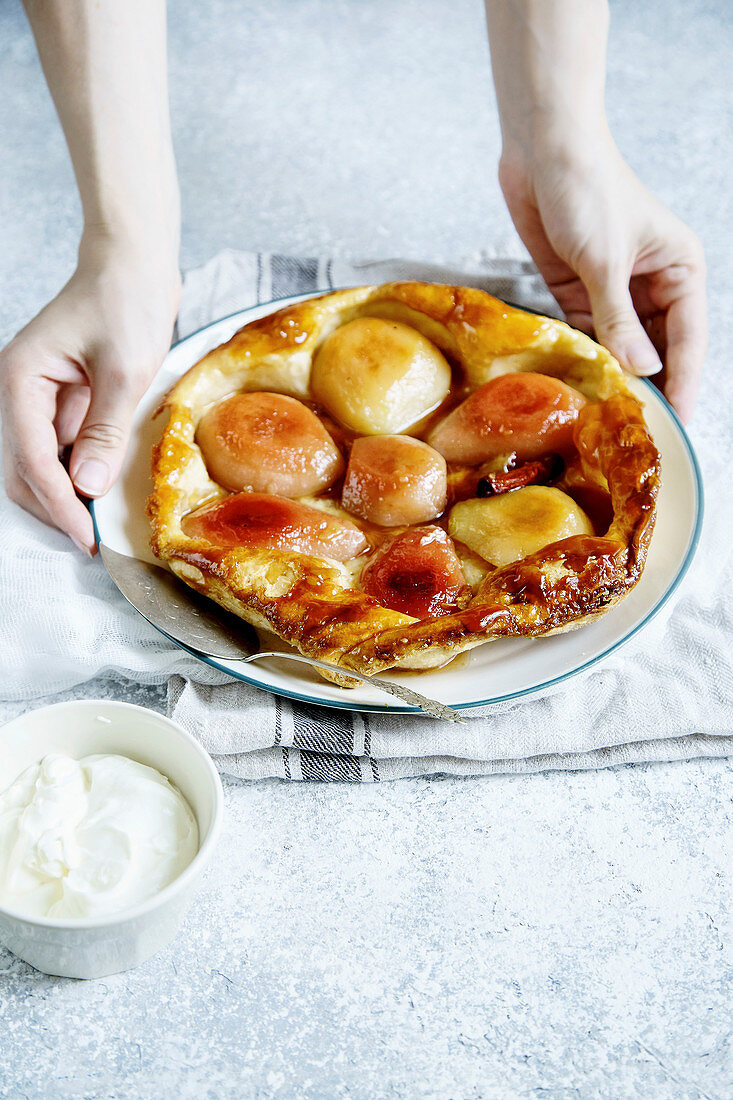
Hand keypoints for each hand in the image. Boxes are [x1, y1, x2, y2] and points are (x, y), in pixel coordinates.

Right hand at [0, 229, 180, 553]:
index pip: (31, 460)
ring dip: (66, 495)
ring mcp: (40, 399)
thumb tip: (85, 486)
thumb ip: (103, 430)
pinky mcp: (64, 402)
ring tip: (100, 522)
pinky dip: (80, 473)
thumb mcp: (123, 369)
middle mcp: (20, 392)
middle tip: (93, 540)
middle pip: (24, 470)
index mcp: (21, 380)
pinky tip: (104, 490)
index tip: (87, 537)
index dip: (59, 504)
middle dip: (56, 508)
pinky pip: (63, 449)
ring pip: (40, 465)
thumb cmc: (126, 301)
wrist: (134, 266)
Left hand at [498, 133, 706, 421]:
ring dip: (613, 378)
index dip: (682, 383)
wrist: (541, 151)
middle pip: (656, 350)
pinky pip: (586, 337)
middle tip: (638, 431)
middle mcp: (651, 285)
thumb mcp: (605, 259)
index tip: (676, 423)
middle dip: (647, 387)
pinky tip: (580, 389)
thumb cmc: (587, 188)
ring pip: (620, 348)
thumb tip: (641, 370)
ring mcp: (613, 292)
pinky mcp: (577, 293)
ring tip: (608, 420)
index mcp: (679, 270)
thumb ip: (619, 320)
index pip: (687, 340)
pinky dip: (584, 360)